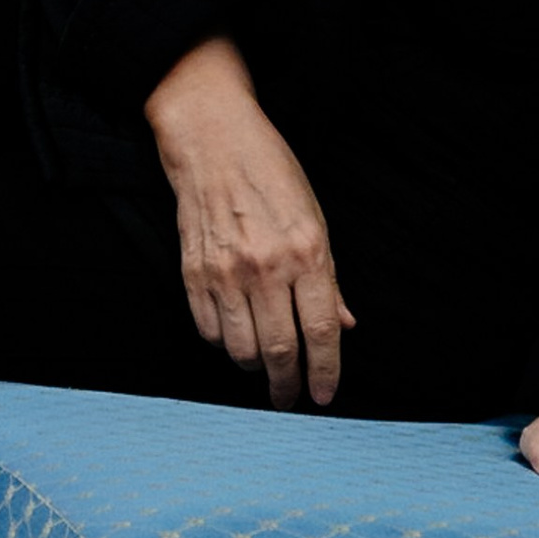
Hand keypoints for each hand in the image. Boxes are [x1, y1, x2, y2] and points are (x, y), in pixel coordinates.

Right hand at [144, 35, 352, 410]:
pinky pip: (209, 331)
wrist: (213, 140)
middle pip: (281, 351)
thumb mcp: (315, 219)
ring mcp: (226, 272)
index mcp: (307, 252)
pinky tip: (235, 335)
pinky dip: (224, 344)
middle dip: (288, 386)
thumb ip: (329, 278)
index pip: (321, 331)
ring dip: (256, 368)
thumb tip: (345, 324)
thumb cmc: (270, 174)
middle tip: (290, 398)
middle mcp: (267, 267)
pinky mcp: (193, 273)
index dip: (325, 372)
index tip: (324, 395)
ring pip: (241, 350)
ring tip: (264, 364)